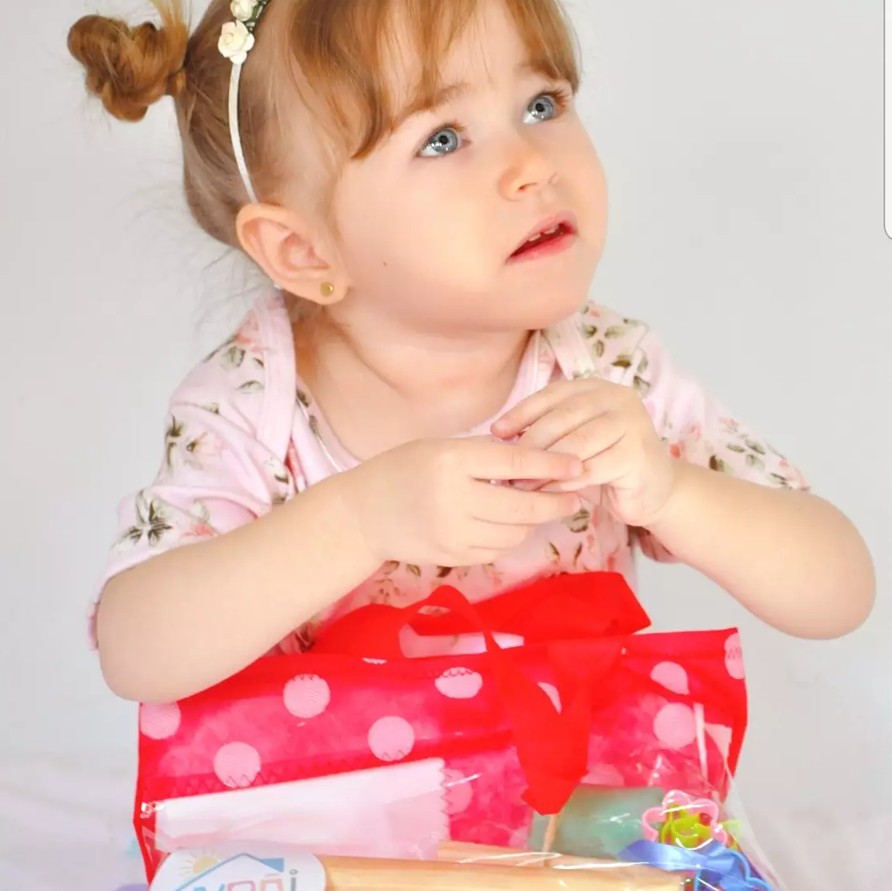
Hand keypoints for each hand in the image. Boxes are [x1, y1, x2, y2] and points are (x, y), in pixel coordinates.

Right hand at [348, 437, 583, 566]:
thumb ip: (484, 455)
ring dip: (532, 522)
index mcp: (452, 461)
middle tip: (575, 496)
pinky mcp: (452, 557)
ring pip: (515, 533)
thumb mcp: (440, 447)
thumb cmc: (404, 469)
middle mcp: (454, 498)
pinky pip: (497, 550)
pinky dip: (508, 537)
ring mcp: (453, 533)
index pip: (516, 463)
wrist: (363, 513)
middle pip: (523, 506)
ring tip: (536, 508)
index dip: (552, 464)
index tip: (578, 464)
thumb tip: (537, 462)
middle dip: (556, 502)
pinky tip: (506, 524)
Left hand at [491, 379, 677, 527]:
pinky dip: (566, 482)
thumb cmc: (605, 463)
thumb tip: (499, 437)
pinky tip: (548, 493)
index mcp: (598, 388)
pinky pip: (592, 468)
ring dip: (545, 466)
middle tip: (508, 467)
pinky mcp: (638, 454)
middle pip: (563, 417)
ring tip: (522, 484)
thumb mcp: (572, 441)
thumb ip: (546, 433)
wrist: (654, 490)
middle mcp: (618, 399)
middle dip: (531, 444)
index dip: (522, 412)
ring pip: (576, 443)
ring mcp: (632, 424)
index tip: (496, 432)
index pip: (553, 394)